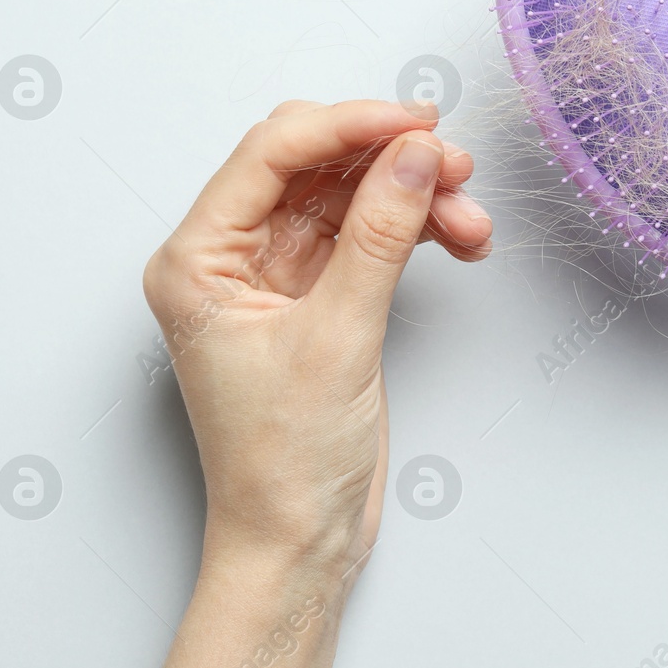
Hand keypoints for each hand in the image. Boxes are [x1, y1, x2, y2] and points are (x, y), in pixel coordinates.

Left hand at [141, 99, 490, 580]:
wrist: (298, 543)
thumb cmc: (283, 464)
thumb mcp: (337, 339)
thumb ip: (379, 237)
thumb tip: (415, 156)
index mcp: (197, 261)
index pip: (271, 155)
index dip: (349, 126)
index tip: (418, 124)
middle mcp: (229, 259)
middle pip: (312, 166)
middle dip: (387, 158)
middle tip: (454, 167)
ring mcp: (276, 278)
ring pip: (349, 199)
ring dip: (413, 198)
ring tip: (470, 222)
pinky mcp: (318, 301)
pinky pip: (368, 238)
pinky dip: (414, 231)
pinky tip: (458, 241)